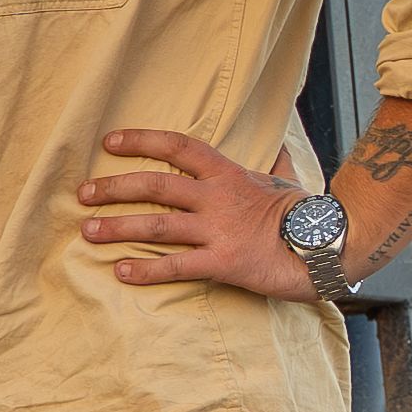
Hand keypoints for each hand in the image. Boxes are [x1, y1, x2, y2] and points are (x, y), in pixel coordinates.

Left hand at [76, 128, 319, 298]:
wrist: (328, 245)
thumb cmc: (306, 213)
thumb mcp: (286, 180)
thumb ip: (275, 161)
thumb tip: (280, 140)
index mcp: (227, 173)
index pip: (177, 146)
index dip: (141, 141)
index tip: (110, 143)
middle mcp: (216, 197)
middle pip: (155, 185)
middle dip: (114, 188)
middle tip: (83, 194)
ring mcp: (218, 230)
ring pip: (157, 225)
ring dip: (118, 227)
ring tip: (88, 232)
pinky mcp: (222, 263)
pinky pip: (176, 266)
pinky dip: (146, 269)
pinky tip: (121, 271)